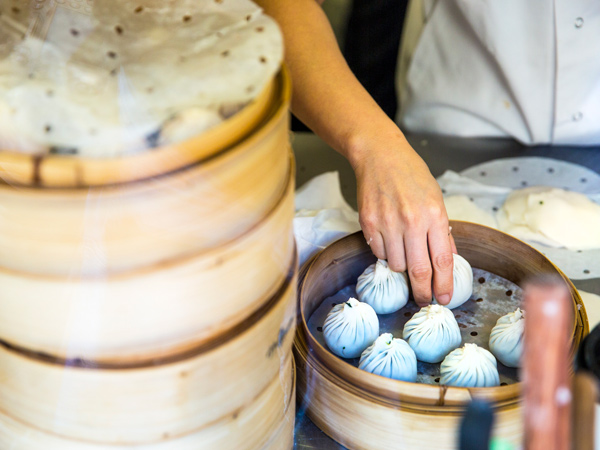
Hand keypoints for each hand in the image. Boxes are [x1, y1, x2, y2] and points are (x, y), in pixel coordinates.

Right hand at [350, 133, 456, 306]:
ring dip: (402, 266)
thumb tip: (448, 260)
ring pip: (396, 265)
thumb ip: (442, 231)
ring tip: (405, 252)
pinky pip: (378, 253)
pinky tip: (389, 239)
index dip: (444, 285)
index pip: (442, 260)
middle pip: (418, 271)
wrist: (380, 156)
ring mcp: (387, 223)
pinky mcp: (368, 223)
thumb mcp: (436, 199)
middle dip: (422, 292)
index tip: (444, 299)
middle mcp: (411, 221)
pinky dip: (385, 253)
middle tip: (424, 300)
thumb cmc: (411, 175)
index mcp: (434, 215)